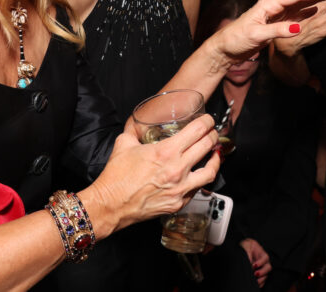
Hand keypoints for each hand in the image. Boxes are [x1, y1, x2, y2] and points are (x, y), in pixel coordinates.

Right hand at [83, 115, 219, 234]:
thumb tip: (138, 127)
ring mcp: (180, 188)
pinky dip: (200, 179)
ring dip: (215, 159)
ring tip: (214, 153)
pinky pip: (197, 189)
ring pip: (210, 171)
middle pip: (207, 146)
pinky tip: (198, 174)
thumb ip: (134, 132)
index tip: (207, 120)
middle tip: (212, 132)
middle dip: (213, 135)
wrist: (110, 205)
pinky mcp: (178, 203)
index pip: (197, 130)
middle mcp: (177, 169)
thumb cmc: (116, 177)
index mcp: (166, 152)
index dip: (207, 122)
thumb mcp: (124, 144)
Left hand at [210, 0, 325, 63]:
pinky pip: (296, 14)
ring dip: (316, 0)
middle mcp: (274, 6)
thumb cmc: (235, 39)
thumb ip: (276, 31)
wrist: (224, 49)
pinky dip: (308, 11)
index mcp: (268, 4)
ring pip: (300, 5)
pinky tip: (317, 8)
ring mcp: (276, 14)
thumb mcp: (256, 35)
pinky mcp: (276, 23)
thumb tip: (297, 28)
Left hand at [239, 238, 271, 287]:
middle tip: (255, 274)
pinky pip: (263, 280)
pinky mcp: (260, 274)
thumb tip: (249, 263)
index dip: (261, 262)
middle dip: (262, 272)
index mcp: (262, 254)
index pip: (265, 258)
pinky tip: (256, 284)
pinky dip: (260, 283)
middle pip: (268, 268)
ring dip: (261, 279)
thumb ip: (248, 253)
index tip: (254, 265)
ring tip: (255, 281)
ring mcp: (262, 268)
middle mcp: (264, 262)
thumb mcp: (247, 246)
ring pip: (266, 275)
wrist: (245, 249)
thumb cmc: (247, 246)